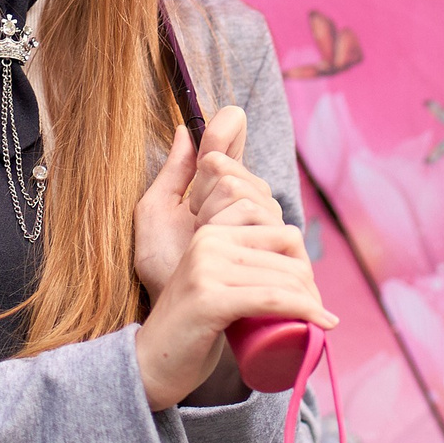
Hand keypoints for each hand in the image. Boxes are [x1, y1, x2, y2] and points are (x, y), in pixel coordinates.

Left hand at [133, 107, 281, 297]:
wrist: (180, 316)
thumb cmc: (166, 271)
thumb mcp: (156, 216)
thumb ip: (173, 172)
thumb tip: (185, 129)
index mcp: (227, 184)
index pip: (232, 126)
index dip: (219, 133)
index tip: (197, 166)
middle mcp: (256, 198)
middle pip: (227, 168)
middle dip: (200, 202)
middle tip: (196, 234)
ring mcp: (273, 223)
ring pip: (240, 192)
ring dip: (212, 223)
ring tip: (209, 249)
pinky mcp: (287, 250)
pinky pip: (261, 216)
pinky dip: (232, 234)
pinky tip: (229, 257)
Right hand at [134, 217, 335, 411]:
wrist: (150, 365)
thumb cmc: (193, 330)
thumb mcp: (212, 282)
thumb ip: (234, 264)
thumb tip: (294, 258)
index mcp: (212, 232)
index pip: (283, 234)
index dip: (307, 265)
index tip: (309, 296)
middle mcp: (208, 242)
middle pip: (288, 255)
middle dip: (312, 287)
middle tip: (315, 318)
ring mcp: (206, 269)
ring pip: (284, 279)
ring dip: (313, 304)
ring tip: (318, 326)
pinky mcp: (209, 299)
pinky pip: (272, 299)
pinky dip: (305, 311)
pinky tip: (323, 324)